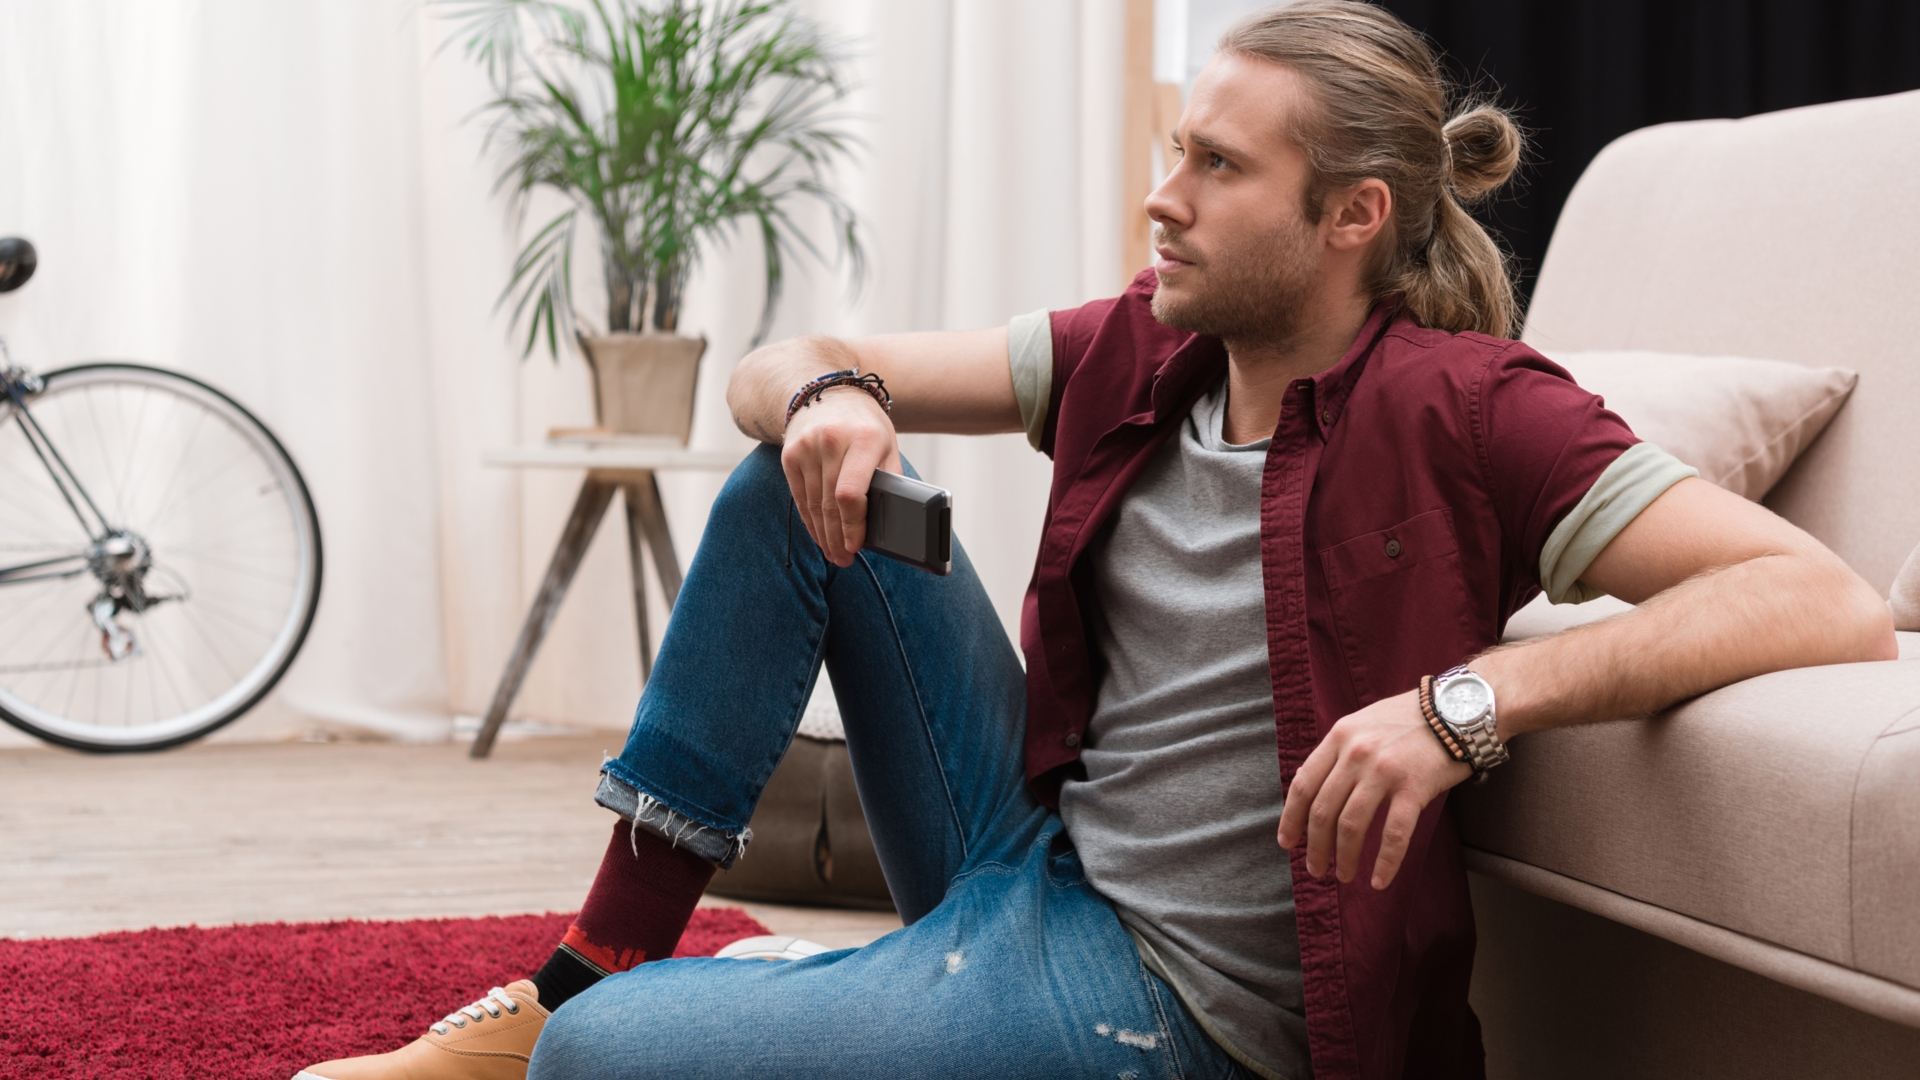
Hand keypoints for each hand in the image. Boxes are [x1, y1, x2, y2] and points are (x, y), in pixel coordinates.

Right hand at [780, 387, 900, 566]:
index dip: (853, 525)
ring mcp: (806, 448)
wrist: (826, 394)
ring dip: (824, 535)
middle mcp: (832, 441)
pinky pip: (799, 498)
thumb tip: (892, 522)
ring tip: (835, 554)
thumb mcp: (887, 445)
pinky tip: (820, 535)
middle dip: (838, 537)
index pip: (850, 493)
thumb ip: (890, 479)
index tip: (856, 546)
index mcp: (864, 438)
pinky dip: (810, 521)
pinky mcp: (790, 455)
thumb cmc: (865, 426)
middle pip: (830, 504)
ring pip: (813, 505)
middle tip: (845, 560)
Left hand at [1276, 689, 1471, 888]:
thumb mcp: (1362, 724)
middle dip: (1315, 847)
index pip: (1303, 785)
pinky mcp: (1414, 787)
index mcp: (1339, 737)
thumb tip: (1314, 787)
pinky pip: (1394, 834)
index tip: (1287, 843)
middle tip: (1315, 869)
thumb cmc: (1409, 720)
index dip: (1291, 819)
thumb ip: (1339, 752)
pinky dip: (1385, 863)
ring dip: (1344, 857)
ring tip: (1344, 876)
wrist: (1458, 709)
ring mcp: (1384, 771)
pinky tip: (1379, 881)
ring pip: (1352, 825)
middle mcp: (1356, 754)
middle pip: (1323, 810)